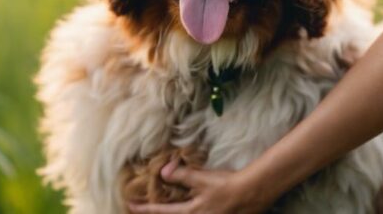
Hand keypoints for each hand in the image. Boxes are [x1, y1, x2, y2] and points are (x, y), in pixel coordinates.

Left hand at [127, 159, 272, 213]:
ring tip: (167, 205)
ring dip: (174, 210)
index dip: (144, 208)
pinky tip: (191, 204)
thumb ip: (182, 176)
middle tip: (143, 207)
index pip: (162, 211)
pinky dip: (190, 210)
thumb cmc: (227, 186)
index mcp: (191, 212)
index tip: (130, 205)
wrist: (253, 193)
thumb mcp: (202, 179)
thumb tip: (163, 172)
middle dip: (159, 211)